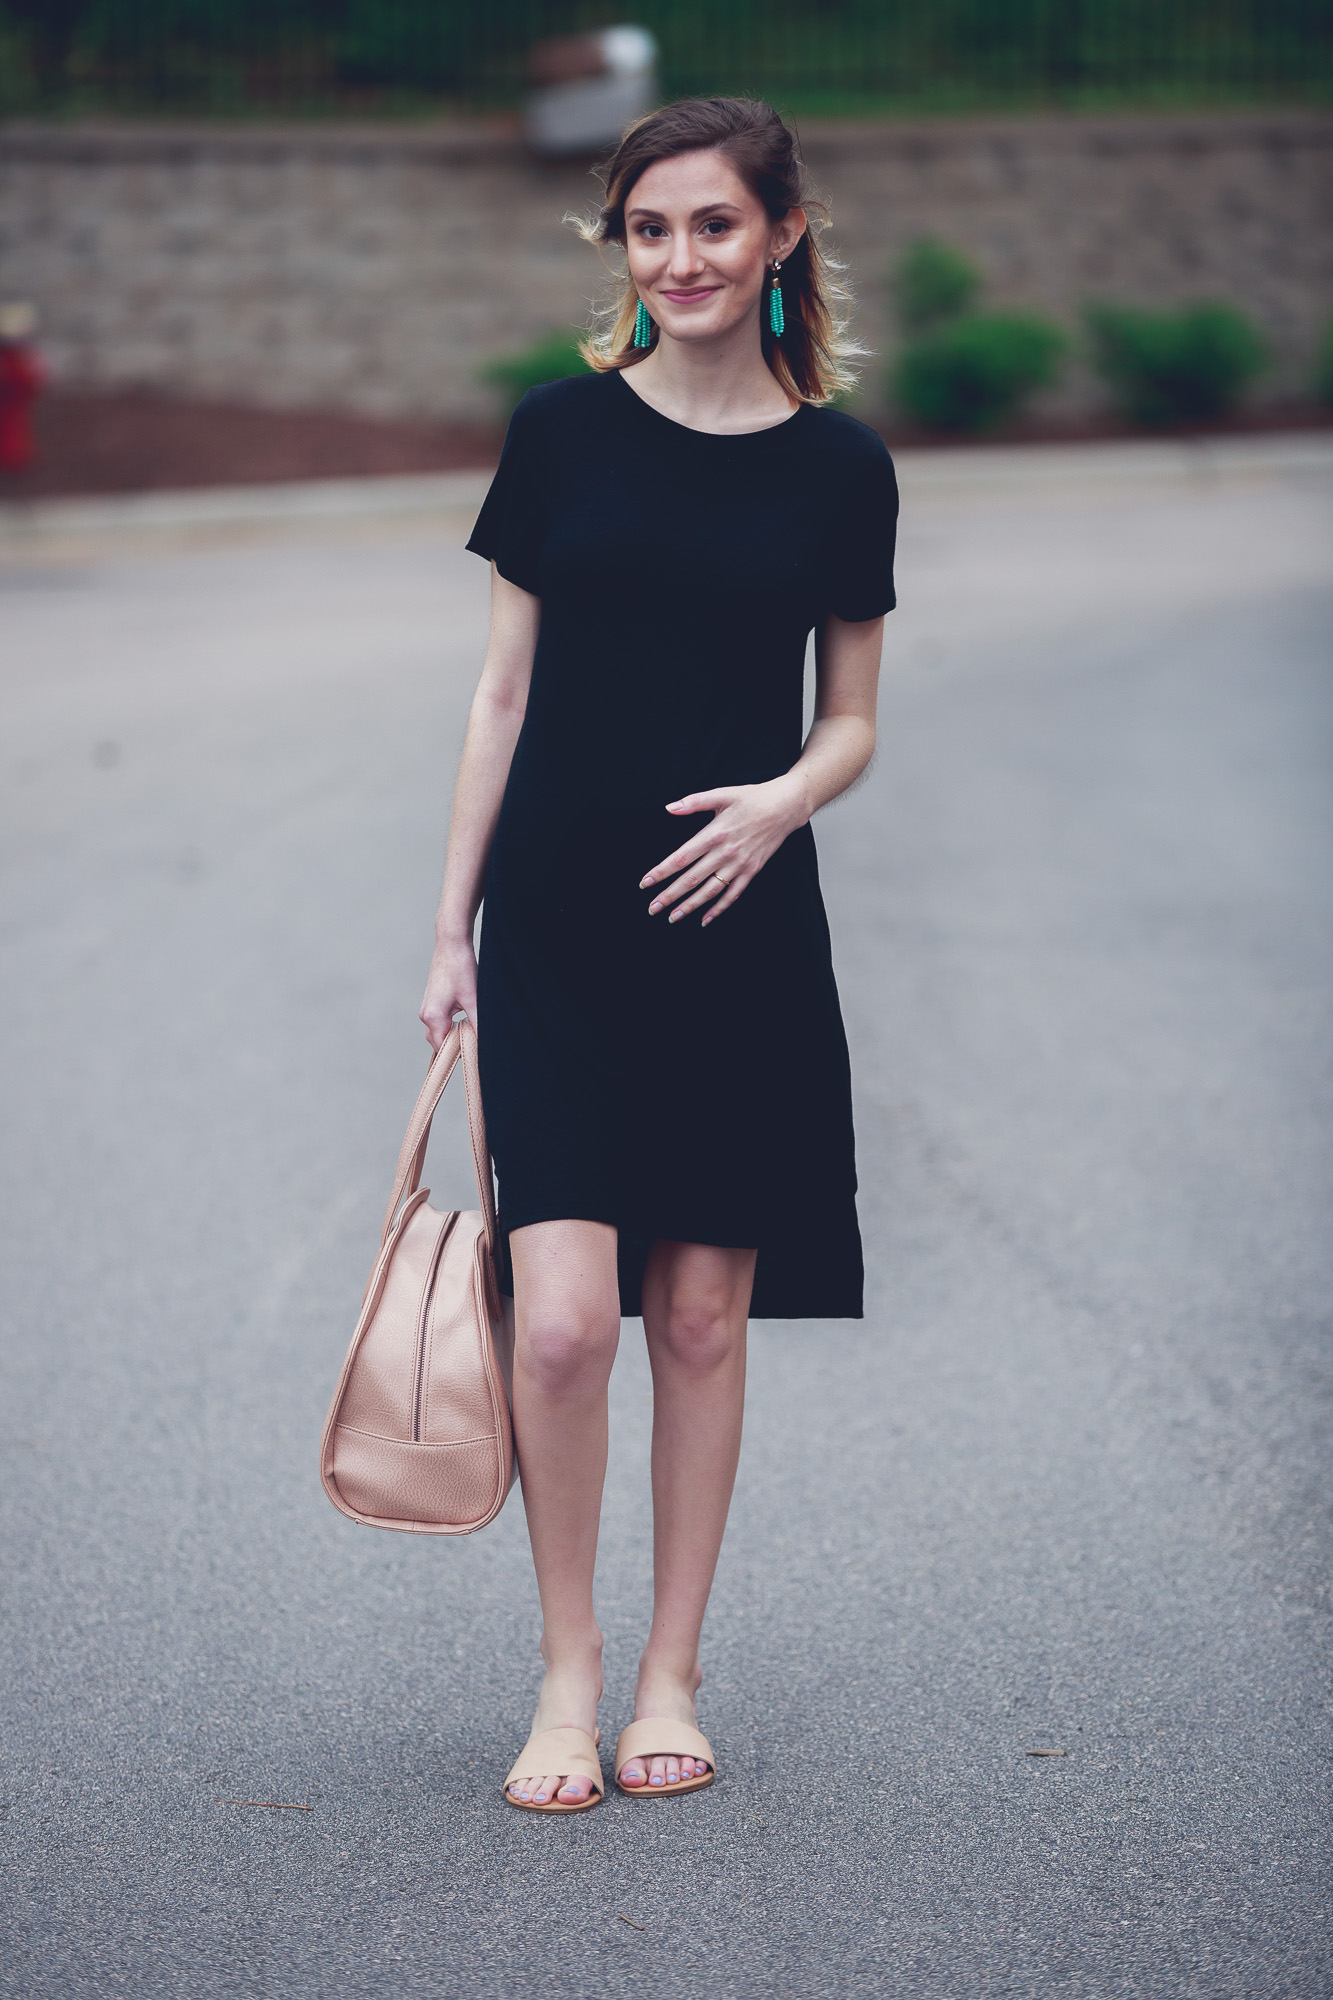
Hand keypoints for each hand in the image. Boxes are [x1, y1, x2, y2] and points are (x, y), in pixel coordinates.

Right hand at [419, 935, 476, 1049]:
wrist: (452, 944)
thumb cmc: (461, 969)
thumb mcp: (473, 1000)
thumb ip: (477, 1025)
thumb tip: (484, 1044)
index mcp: (433, 1017)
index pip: (443, 1048)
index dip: (458, 1054)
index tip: (475, 1055)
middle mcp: (425, 1015)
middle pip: (440, 1042)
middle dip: (456, 1045)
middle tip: (476, 1043)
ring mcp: (427, 1008)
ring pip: (441, 1032)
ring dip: (455, 1034)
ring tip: (473, 1030)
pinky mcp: (432, 1002)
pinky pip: (440, 1022)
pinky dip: (452, 1025)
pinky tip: (467, 1020)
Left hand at [640, 776, 807, 926]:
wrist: (785, 807)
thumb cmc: (752, 798)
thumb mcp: (722, 794)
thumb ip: (694, 802)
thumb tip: (669, 808)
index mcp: (714, 834)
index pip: (681, 858)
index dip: (662, 872)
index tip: (645, 883)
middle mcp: (725, 853)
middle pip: (692, 879)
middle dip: (669, 896)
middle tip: (652, 908)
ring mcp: (739, 865)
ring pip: (710, 891)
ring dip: (690, 906)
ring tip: (673, 917)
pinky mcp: (752, 872)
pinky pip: (733, 895)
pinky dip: (718, 909)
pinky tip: (705, 919)